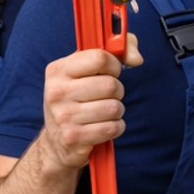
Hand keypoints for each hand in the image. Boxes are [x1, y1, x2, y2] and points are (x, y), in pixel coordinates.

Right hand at [36, 31, 142, 168]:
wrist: (56, 142)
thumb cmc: (77, 99)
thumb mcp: (87, 70)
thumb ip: (118, 51)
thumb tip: (137, 58)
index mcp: (58, 70)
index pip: (99, 57)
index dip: (114, 65)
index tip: (111, 72)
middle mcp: (57, 92)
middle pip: (111, 85)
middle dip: (117, 91)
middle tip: (107, 96)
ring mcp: (63, 116)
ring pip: (114, 108)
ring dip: (116, 111)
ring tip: (103, 112)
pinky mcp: (73, 137)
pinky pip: (112, 128)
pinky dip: (115, 128)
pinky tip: (103, 127)